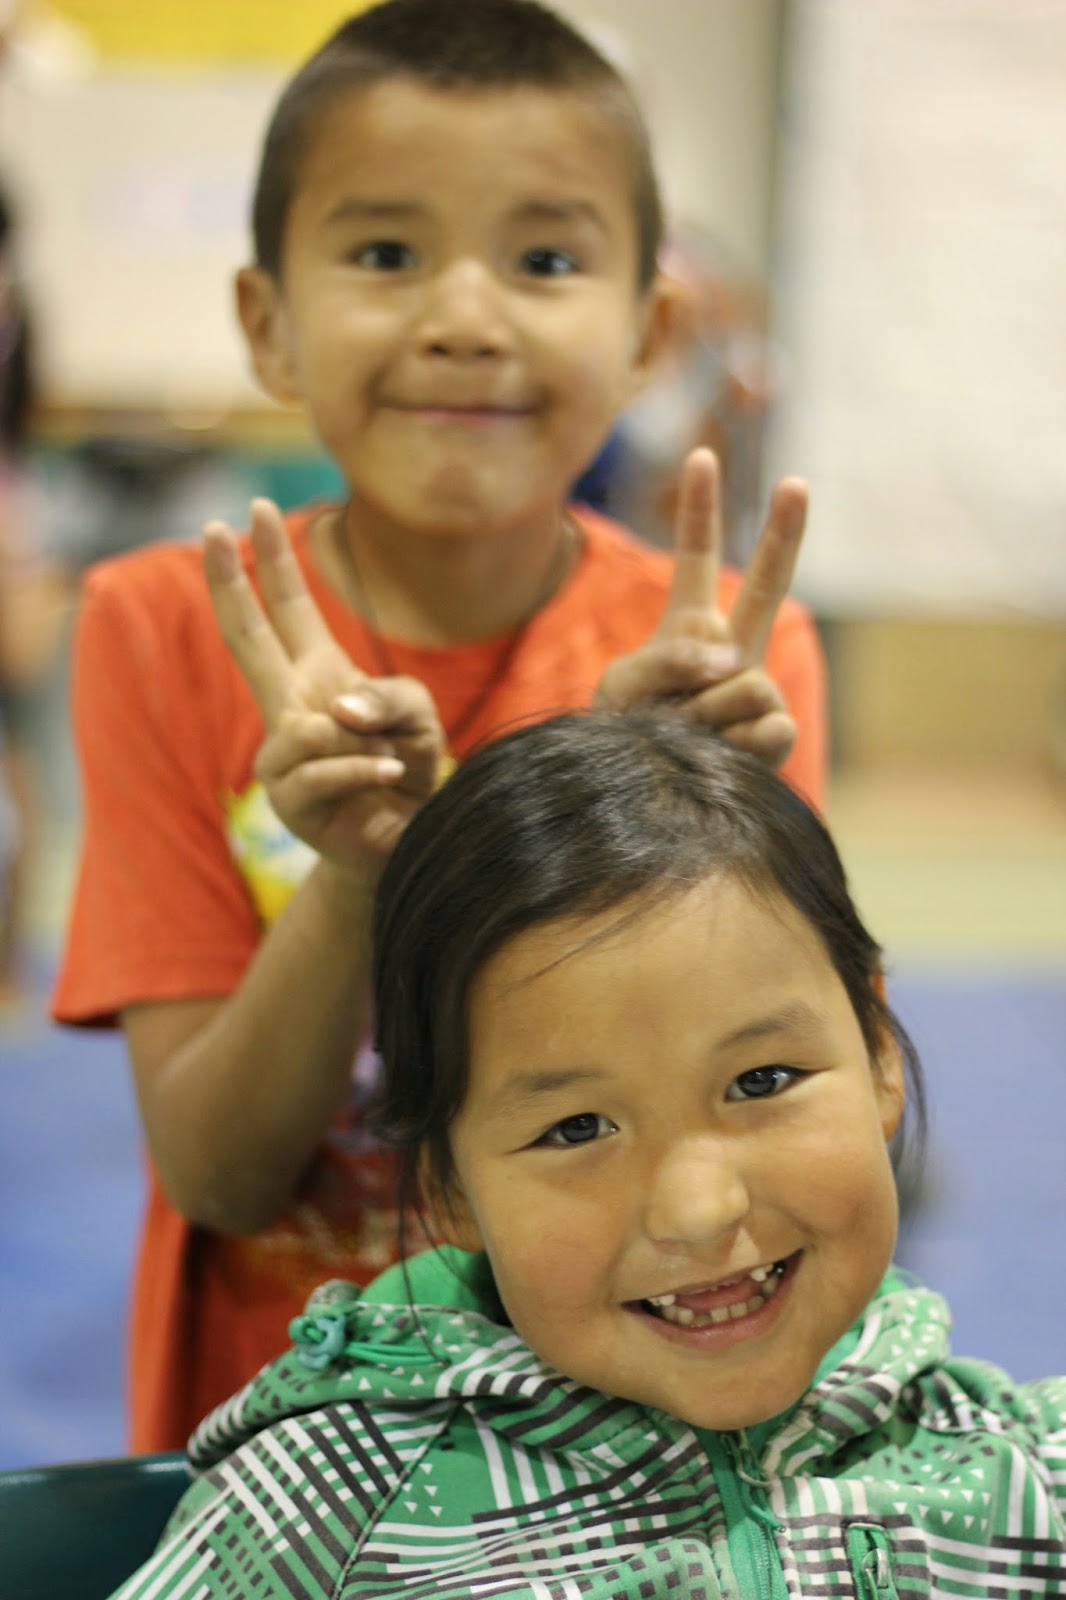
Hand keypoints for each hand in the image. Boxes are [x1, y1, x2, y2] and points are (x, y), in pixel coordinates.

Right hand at [204, 499, 444, 868]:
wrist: (409, 841)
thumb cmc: (410, 770)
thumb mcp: (418, 718)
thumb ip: (389, 696)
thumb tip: (334, 709)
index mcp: (318, 676)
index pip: (288, 610)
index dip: (272, 563)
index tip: (252, 510)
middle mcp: (290, 709)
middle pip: (248, 640)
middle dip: (230, 583)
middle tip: (211, 527)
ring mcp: (282, 755)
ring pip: (312, 724)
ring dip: (368, 738)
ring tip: (392, 759)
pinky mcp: (288, 800)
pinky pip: (324, 767)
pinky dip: (364, 768)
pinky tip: (387, 776)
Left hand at [596, 448, 807, 767]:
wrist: (643, 801)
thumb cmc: (628, 738)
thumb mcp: (622, 686)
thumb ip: (670, 657)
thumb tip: (731, 661)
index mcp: (688, 628)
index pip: (696, 560)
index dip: (702, 511)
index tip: (703, 457)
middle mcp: (730, 651)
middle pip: (765, 586)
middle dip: (782, 534)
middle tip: (797, 481)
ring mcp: (756, 688)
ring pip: (741, 680)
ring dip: (703, 715)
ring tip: (684, 739)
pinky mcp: (776, 731)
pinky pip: (760, 722)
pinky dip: (729, 743)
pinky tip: (716, 757)